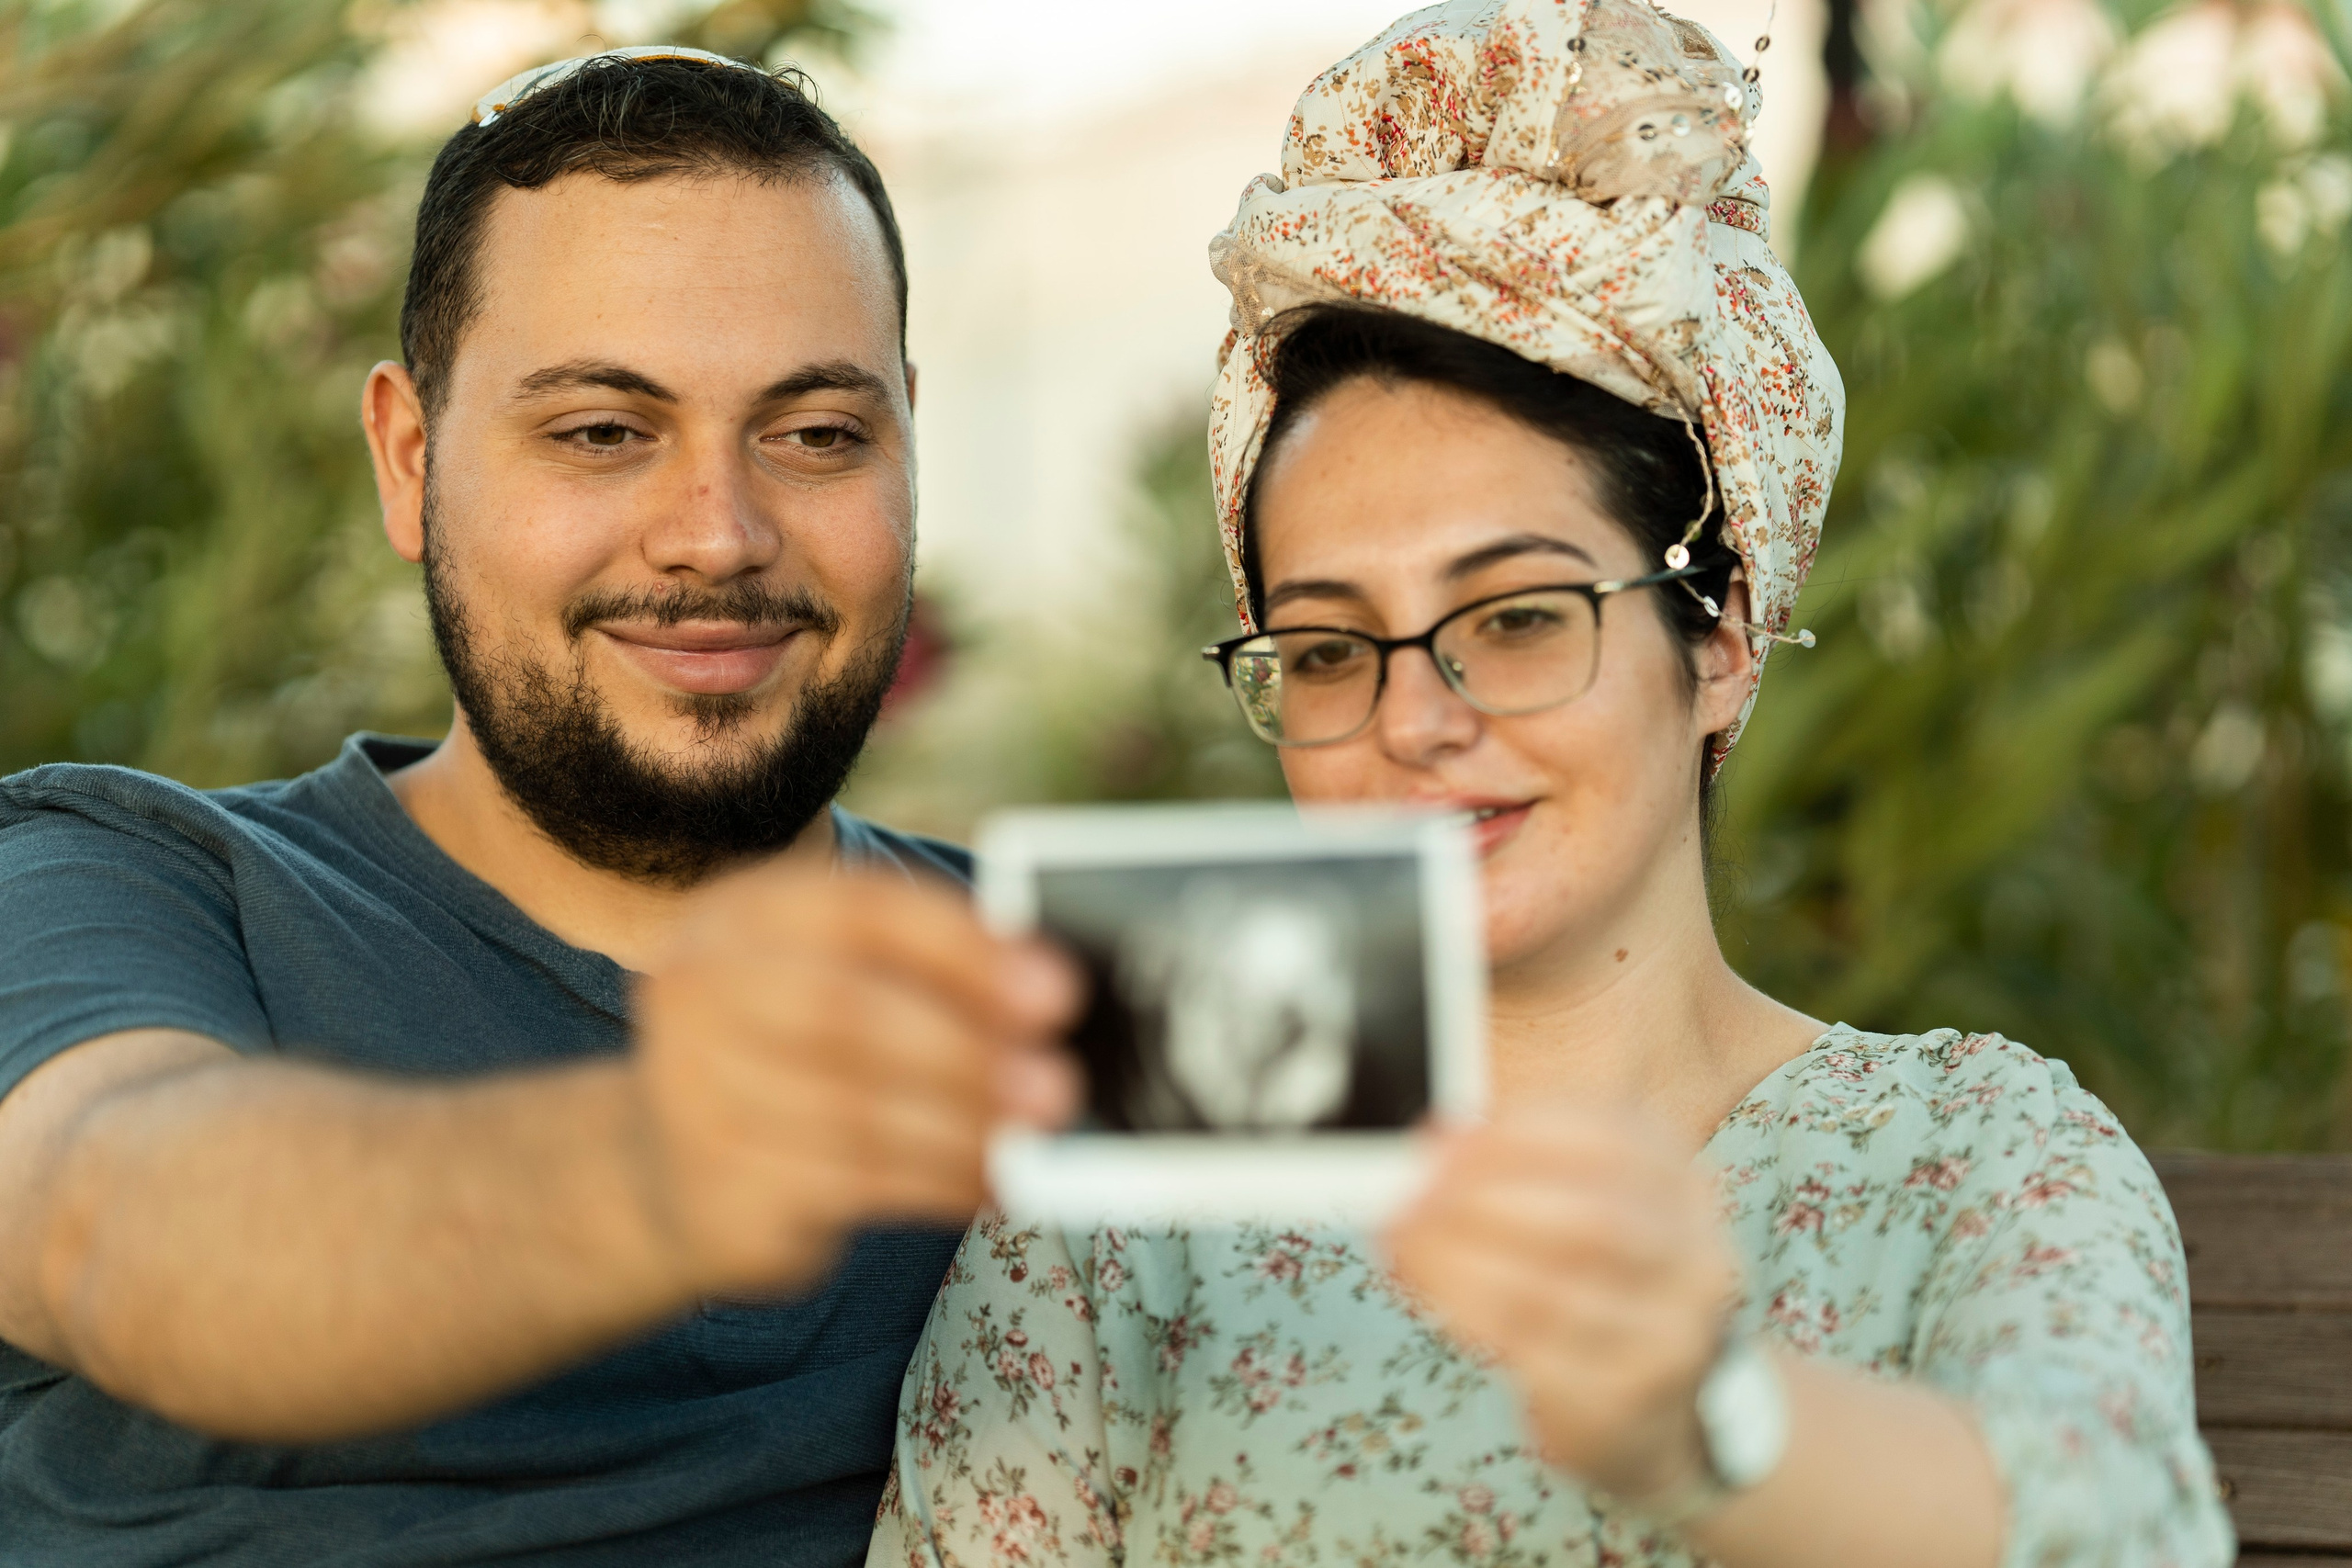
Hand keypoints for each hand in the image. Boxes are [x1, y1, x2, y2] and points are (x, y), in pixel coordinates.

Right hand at [629, 863, 1080, 1297]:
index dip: (963, 947)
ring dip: (962, 1126)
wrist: (671, 1168)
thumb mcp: (838, 978)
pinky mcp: (718, 1187)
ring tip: (1034, 1132)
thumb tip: (1044, 991)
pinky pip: (850, 1184)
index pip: (857, 910)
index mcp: (740, 914)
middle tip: (1057, 1079)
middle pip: (843, 1011)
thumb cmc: (793, 1051)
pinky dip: (937, 1182)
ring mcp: (692, 1094)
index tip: (1055, 986)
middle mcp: (698, 992)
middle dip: (964, 1048)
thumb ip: (922, 969)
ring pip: (851, 1111)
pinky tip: (990, 1180)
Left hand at [1383, 1104, 1737, 1505]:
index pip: (1612, 1140)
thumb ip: (1520, 1172)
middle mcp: (1695, 1262)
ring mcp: (1669, 1339)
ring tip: (1406, 1242)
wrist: (1653, 1418)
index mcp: (1684, 1190)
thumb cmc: (1598, 1294)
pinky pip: (1534, 1353)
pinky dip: (1469, 1314)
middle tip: (1415, 1195)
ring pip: (1552, 1292)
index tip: (1445, 1140)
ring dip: (1460, 1261)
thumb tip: (1436, 1144)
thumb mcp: (1585, 1215)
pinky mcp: (1625, 1401)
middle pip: (1589, 1218)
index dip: (1519, 1136)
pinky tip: (1432, 1294)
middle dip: (1485, 1199)